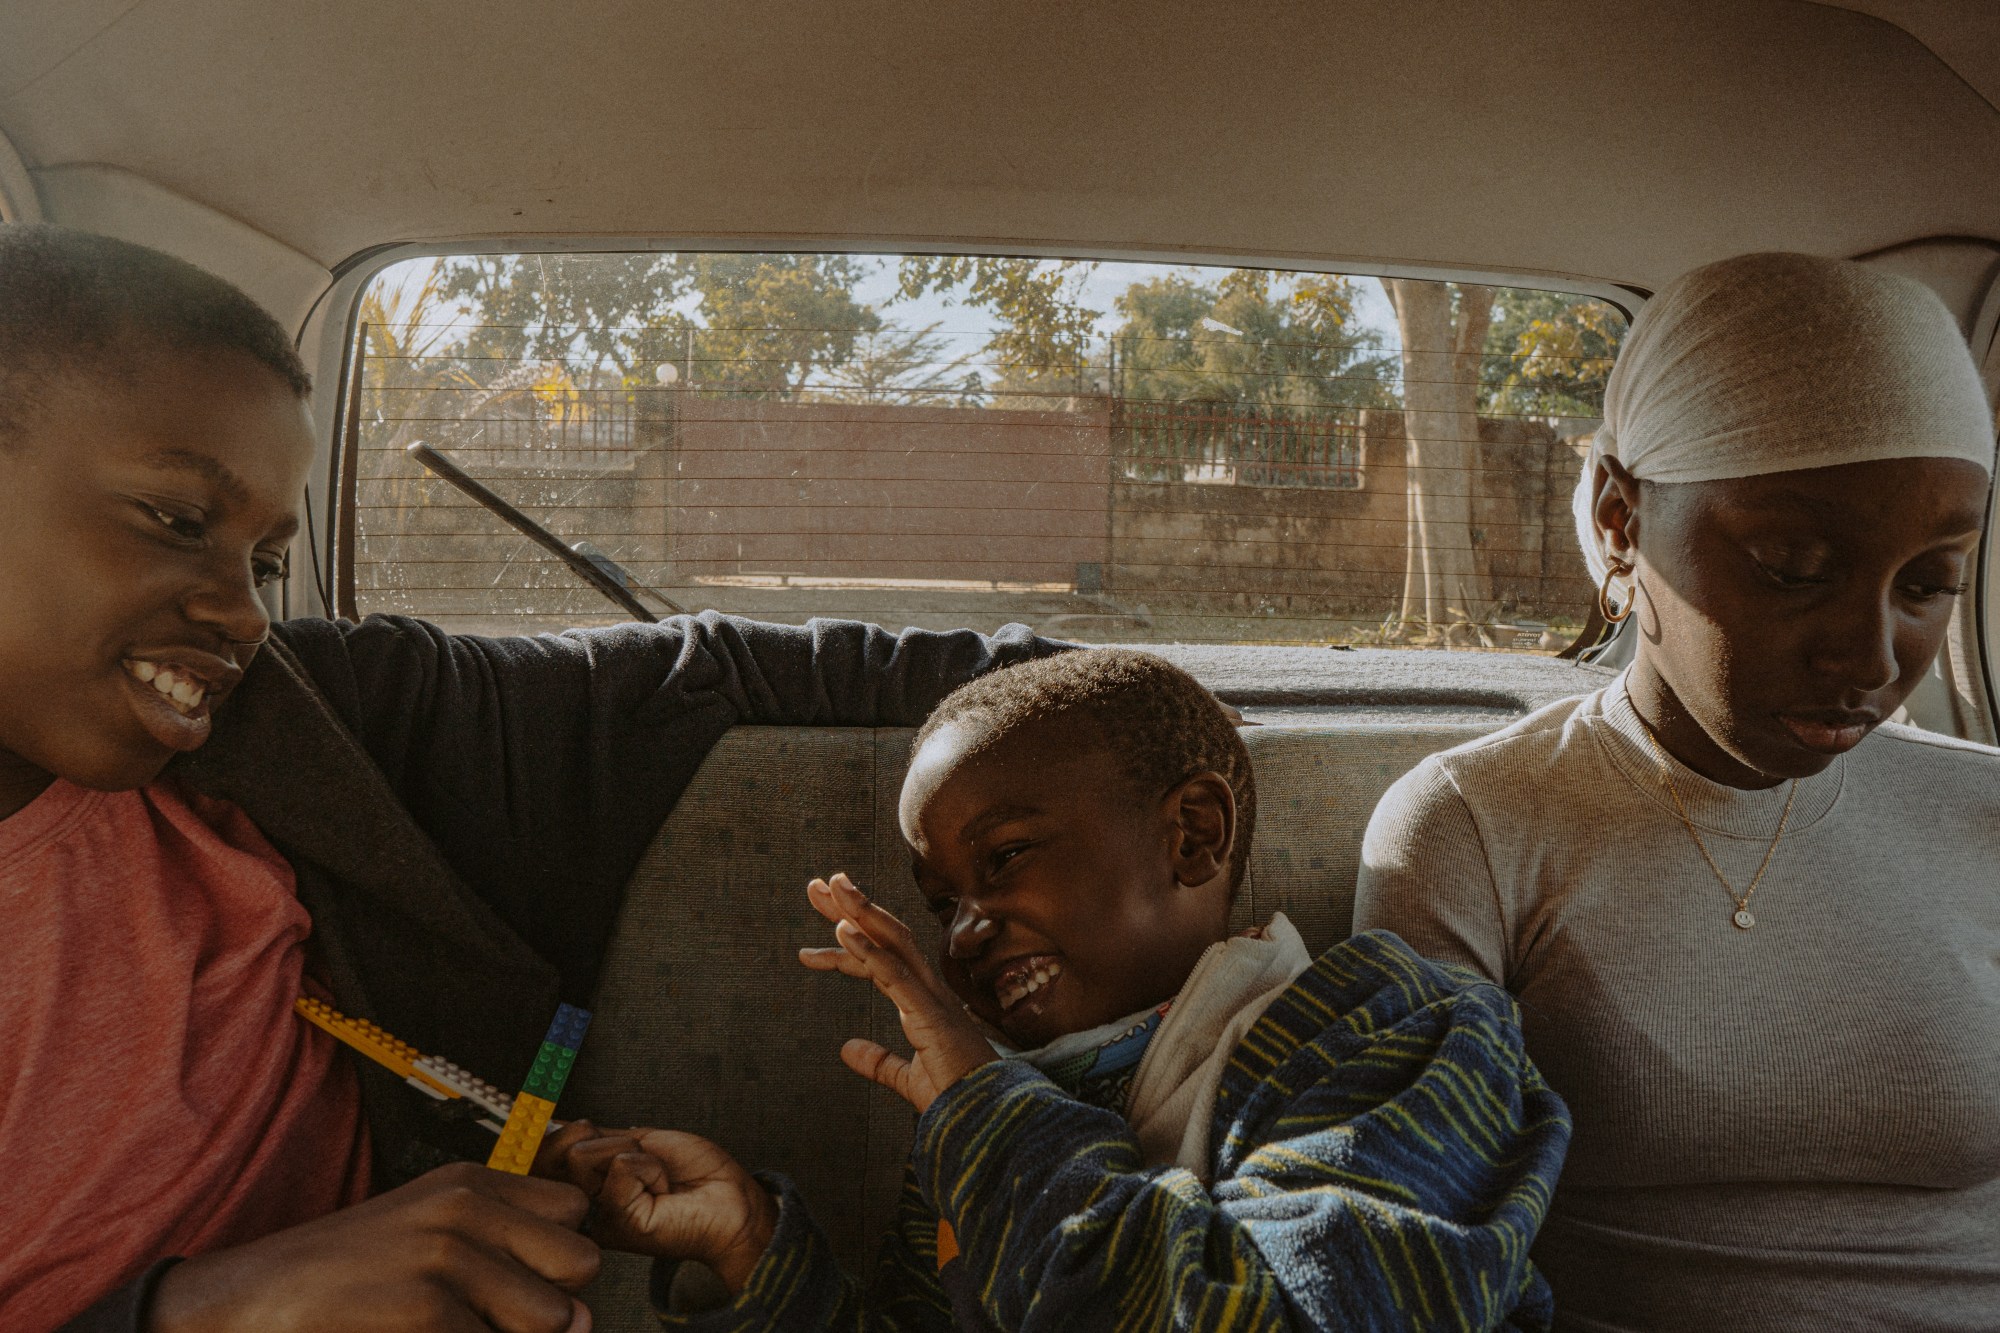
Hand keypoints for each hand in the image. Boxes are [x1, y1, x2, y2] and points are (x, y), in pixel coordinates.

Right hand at [147, 1162, 597, 1332]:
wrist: (254, 1300)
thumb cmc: (349, 1277)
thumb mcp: (429, 1239)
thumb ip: (507, 1262)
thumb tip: (585, 1320)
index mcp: (470, 1183)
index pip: (574, 1213)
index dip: (558, 1260)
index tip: (524, 1283)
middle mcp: (465, 1207)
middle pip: (578, 1263)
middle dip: (551, 1304)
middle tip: (492, 1319)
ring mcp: (444, 1253)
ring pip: (550, 1315)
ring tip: (453, 1330)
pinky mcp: (423, 1305)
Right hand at [534, 1121, 776, 1293]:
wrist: (730, 1198)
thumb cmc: (692, 1172)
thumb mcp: (635, 1141)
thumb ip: (593, 1138)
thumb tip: (551, 1122)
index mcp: (585, 1187)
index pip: (544, 1155)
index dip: (555, 1133)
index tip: (581, 1128)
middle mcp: (584, 1207)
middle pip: (561, 1148)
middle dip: (607, 1139)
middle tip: (639, 1156)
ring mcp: (597, 1217)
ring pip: (584, 1155)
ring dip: (633, 1152)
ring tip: (655, 1175)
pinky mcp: (617, 1223)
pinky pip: (621, 1167)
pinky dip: (649, 1165)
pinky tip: (663, 1187)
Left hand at [797, 873, 996, 1111]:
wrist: (984, 1119)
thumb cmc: (957, 1098)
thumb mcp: (906, 1078)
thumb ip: (879, 1062)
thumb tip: (846, 1049)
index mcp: (923, 1001)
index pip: (883, 958)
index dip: (852, 940)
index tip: (822, 929)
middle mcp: (928, 990)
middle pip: (886, 936)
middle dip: (852, 909)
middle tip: (818, 884)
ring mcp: (930, 998)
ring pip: (892, 942)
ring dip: (859, 912)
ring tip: (829, 887)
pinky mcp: (928, 1014)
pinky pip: (895, 975)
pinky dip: (868, 950)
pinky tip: (843, 931)